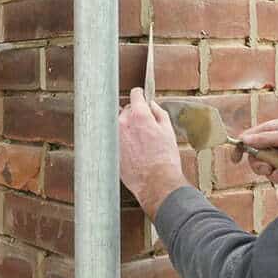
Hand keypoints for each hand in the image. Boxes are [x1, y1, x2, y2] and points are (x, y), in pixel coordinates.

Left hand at [119, 88, 188, 216]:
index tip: (141, 97)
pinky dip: (122, 140)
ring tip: (139, 140)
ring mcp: (114, 136)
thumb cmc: (164, 159)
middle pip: (125, 109)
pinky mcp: (110, 148)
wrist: (155, 182)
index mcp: (138, 115)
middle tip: (145, 125)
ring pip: (119, 124)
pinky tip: (133, 150)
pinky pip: (114, 138)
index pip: (134, 94)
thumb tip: (152, 105)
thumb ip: (158, 113)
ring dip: (127, 127)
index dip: (140, 95)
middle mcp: (122, 123)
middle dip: (134, 113)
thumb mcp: (168, 130)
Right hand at [231, 119, 277, 187]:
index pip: (250, 138)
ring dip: (277, 174)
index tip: (235, 160)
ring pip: (268, 171)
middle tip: (269, 168)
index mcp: (274, 130)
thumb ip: (265, 138)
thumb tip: (244, 139)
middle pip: (256, 158)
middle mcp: (277, 144)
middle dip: (262, 166)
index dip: (241, 148)